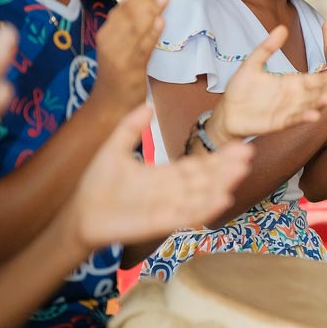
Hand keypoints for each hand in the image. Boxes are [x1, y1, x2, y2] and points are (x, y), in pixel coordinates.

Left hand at [63, 105, 251, 249]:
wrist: (78, 215)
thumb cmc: (96, 186)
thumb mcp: (114, 149)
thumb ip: (130, 128)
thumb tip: (147, 104)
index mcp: (164, 176)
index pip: (197, 166)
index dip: (218, 158)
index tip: (238, 146)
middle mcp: (171, 192)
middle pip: (205, 179)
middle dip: (226, 168)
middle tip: (247, 154)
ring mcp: (167, 208)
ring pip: (201, 196)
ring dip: (221, 185)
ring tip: (240, 173)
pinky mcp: (159, 223)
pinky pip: (187, 216)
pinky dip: (205, 208)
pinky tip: (222, 199)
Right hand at [93, 0, 172, 112]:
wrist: (108, 104)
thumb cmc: (117, 72)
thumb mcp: (120, 45)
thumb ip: (128, 25)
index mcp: (107, 33)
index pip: (124, 9)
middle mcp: (110, 42)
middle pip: (131, 15)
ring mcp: (119, 56)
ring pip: (137, 28)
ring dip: (153, 9)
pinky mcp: (129, 70)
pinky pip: (142, 49)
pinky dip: (151, 34)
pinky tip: (161, 21)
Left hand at [211, 26, 326, 142]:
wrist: (227, 112)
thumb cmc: (240, 88)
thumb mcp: (253, 63)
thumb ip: (268, 47)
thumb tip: (282, 27)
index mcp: (293, 81)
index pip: (319, 77)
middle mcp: (296, 96)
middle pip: (320, 91)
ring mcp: (289, 110)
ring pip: (311, 105)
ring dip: (321, 102)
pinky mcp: (280, 122)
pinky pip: (295, 119)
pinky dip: (305, 117)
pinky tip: (314, 114)